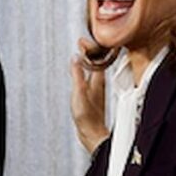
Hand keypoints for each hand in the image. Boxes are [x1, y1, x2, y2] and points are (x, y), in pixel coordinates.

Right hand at [71, 39, 108, 153]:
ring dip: (89, 59)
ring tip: (82, 51)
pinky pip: (92, 76)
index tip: (82, 40)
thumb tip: (76, 58)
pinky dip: (88, 69)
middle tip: (81, 42)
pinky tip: (84, 71)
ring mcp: (97, 89)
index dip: (90, 47)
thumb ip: (77, 76)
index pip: (97, 58)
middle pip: (97, 62)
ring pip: (95, 69)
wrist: (92, 135)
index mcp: (98, 80)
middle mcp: (99, 83)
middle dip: (90, 50)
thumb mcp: (79, 94)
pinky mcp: (94, 95)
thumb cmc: (87, 117)